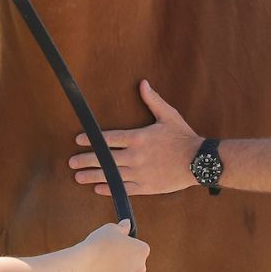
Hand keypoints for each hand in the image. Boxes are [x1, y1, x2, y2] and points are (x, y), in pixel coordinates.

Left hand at [68, 80, 202, 195]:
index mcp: (138, 138)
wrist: (198, 161)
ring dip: (93, 176)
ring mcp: (140, 173)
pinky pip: (124, 188)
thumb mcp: (168, 115)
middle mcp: (135, 156)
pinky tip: (99, 188)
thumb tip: (143, 83)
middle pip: (105, 158)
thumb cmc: (183, 136)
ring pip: (111, 175)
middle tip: (71, 162)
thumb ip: (153, 100)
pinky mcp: (146, 186)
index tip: (79, 140)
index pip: (109, 139)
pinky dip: (110, 188)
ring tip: (78, 177)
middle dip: (86, 160)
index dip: (92, 140)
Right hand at [81, 220, 149, 271]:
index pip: (139, 247)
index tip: (116, 245)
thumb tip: (127, 224)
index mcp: (143, 250)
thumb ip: (123, 227)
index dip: (127, 245)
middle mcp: (141, 267)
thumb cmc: (98, 243)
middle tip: (109, 256)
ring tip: (102, 265)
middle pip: (135, 263)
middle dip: (125, 260)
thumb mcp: (111, 228)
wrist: (84, 262)